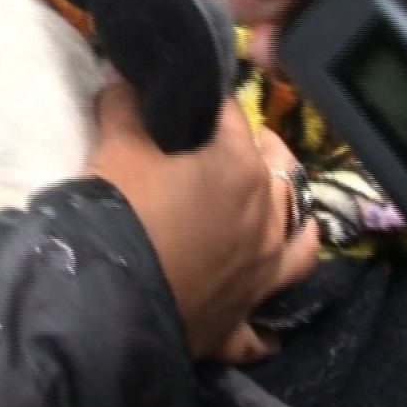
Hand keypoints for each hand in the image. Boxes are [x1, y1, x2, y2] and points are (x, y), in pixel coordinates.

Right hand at [91, 79, 319, 362]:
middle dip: (266, 152)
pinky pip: (264, 328)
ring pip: (298, 241)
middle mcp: (266, 218)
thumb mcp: (116, 147)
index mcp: (240, 168)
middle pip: (280, 173)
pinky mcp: (239, 321)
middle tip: (248, 143)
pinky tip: (269, 327)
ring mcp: (262, 272)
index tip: (195, 99)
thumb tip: (125, 78)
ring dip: (296, 222)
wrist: (107, 296)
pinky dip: (268, 325)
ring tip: (288, 213)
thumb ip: (124, 106)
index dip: (212, 104)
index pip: (232, 118)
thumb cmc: (120, 211)